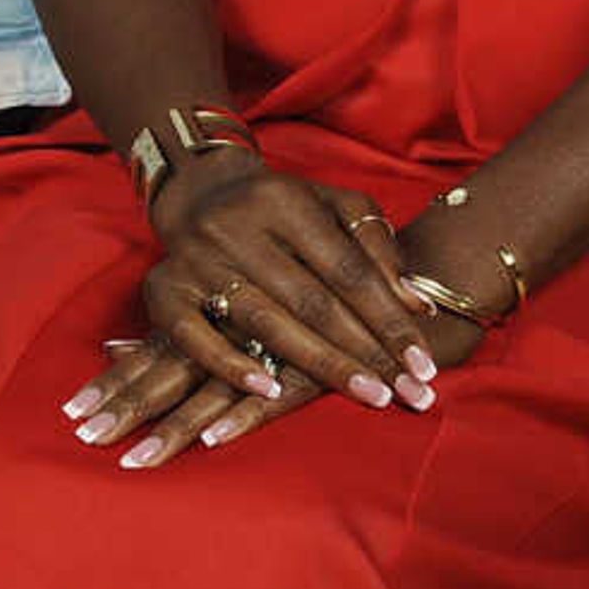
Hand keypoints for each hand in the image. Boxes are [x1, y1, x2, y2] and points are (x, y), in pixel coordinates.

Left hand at [62, 319, 440, 471]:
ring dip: (172, 430)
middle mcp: (228, 330)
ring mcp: (266, 349)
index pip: (151, 356)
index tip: (72, 415)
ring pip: (209, 392)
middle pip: (168, 376)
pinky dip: (240, 415)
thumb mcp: (240, 308)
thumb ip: (180, 328)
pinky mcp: (306, 368)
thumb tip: (111, 349)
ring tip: (132, 462)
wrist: (392, 287)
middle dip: (125, 409)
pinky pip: (269, 398)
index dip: (113, 384)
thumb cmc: (307, 290)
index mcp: (209, 320)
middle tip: (83, 439)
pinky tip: (212, 440)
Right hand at [132, 151, 437, 450]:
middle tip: (410, 395)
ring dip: (321, 365)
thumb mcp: (332, 205)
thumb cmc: (281, 208)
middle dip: (366, 352)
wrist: (198, 192)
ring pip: (266, 321)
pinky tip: (271, 390)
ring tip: (369, 395)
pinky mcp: (164, 289)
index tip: (424, 364)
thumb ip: (376, 246)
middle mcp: (237, 227)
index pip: (347, 269)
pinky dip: (231, 366)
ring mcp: (197, 259)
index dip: (389, 319)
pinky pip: (195, 336)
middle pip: (312, 300)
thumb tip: (418, 306)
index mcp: (284, 200)